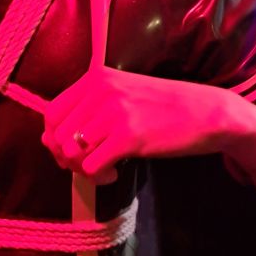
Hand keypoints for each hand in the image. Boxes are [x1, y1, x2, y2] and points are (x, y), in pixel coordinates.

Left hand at [42, 67, 255, 182]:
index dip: (55, 139)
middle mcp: (101, 91)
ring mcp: (115, 113)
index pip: (51, 113)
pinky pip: (92, 167)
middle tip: (89, 165)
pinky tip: (114, 173)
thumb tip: (48, 140)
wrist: (207, 112)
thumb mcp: (122, 94)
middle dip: (67, 158)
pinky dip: (99, 177)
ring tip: (104, 168)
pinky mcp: (129, 137)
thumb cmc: (164, 107)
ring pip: (71, 153)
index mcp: (96, 77)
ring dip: (82, 169)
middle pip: (57, 136)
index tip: (73, 151)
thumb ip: (87, 110)